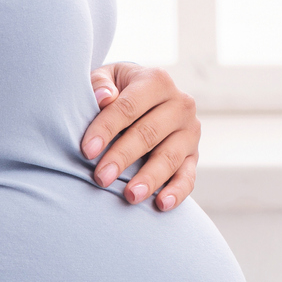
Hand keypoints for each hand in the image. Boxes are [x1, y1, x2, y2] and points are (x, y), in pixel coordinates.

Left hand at [82, 63, 199, 209]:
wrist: (144, 98)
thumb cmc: (117, 90)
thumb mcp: (107, 77)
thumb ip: (101, 84)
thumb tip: (104, 98)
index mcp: (157, 80)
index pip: (129, 106)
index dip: (106, 128)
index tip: (87, 151)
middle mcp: (180, 104)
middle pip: (149, 133)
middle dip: (123, 157)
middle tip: (101, 178)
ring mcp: (190, 131)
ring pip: (170, 157)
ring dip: (149, 178)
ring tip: (130, 196)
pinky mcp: (194, 156)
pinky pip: (188, 177)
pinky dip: (177, 192)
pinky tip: (161, 204)